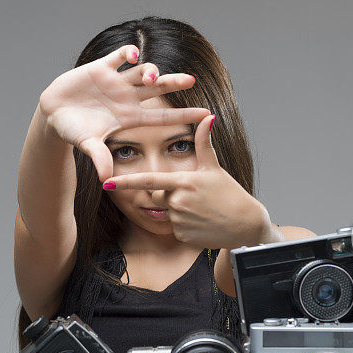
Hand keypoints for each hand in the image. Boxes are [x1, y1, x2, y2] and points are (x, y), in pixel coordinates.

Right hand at [38, 44, 210, 181]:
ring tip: (152, 76)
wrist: (53, 112)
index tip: (205, 113)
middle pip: (158, 89)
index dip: (183, 115)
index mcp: (129, 117)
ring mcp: (116, 82)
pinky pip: (120, 56)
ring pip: (142, 72)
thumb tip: (106, 180)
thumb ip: (99, 158)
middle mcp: (127, 98)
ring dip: (151, 71)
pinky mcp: (101, 68)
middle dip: (174, 83)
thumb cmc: (72, 130)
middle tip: (191, 80)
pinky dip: (128, 53)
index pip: (161, 116)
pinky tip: (133, 55)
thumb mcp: (87, 144)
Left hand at [104, 114, 272, 249]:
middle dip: (168, 195)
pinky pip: (174, 228)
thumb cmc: (230, 193)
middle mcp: (177, 201)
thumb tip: (208, 117)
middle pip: (157, 197)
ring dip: (178, 211)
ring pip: (166, 213)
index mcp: (182, 181)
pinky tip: (201, 223)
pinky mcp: (182, 235)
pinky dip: (185, 226)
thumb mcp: (214, 168)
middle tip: (193, 197)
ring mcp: (179, 220)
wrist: (245, 224)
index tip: (106, 183)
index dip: (126, 182)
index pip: (148, 181)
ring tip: (201, 210)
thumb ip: (203, 143)